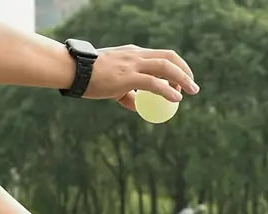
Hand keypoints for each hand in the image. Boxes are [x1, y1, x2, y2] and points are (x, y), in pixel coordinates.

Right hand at [83, 45, 198, 111]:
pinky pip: (154, 83)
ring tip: (191, 91)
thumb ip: (127, 94)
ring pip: (166, 67)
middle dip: (185, 70)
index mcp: (133, 54)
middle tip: (193, 86)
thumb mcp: (112, 83)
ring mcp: (133, 65)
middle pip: (169, 57)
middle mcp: (136, 55)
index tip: (182, 80)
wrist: (74, 70)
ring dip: (183, 79)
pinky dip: (168, 90)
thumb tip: (137, 106)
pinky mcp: (128, 77)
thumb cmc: (90, 77)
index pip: (160, 55)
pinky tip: (177, 99)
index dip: (176, 66)